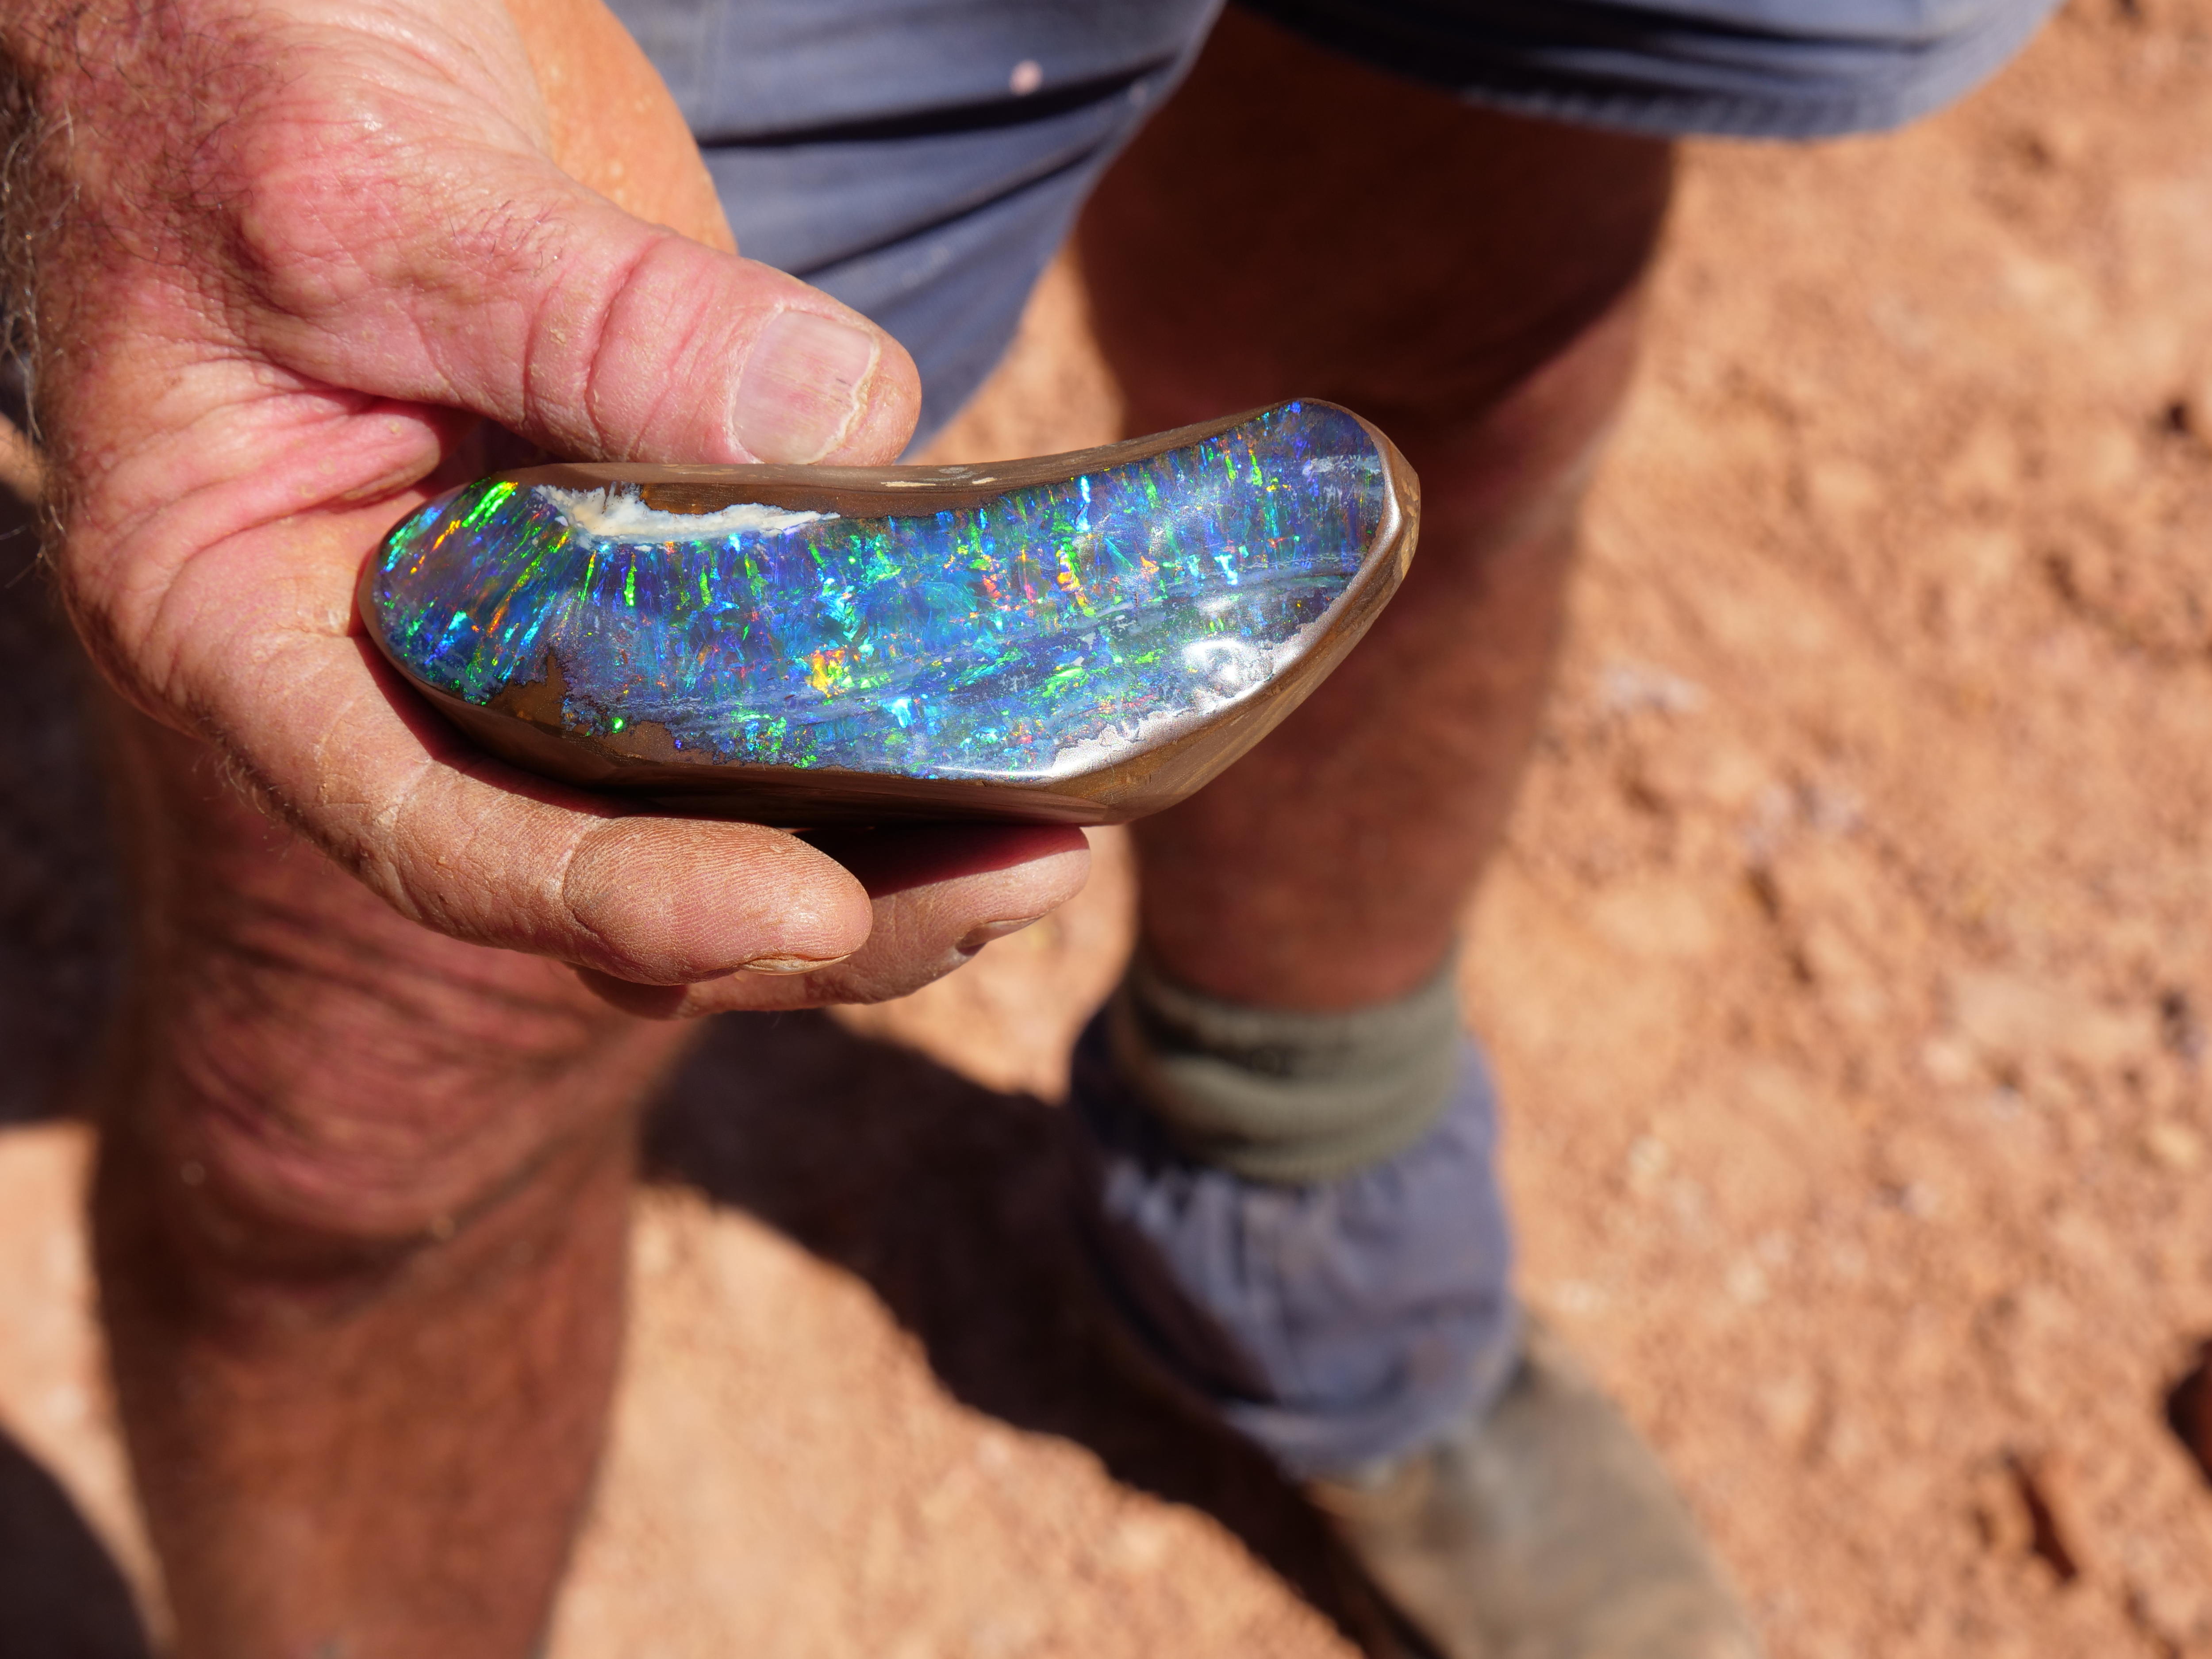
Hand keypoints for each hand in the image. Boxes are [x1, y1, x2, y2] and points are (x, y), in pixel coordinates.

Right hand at [12, 0, 1087, 1011]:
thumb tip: (837, 419)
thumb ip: (582, 314)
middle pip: (606, 854)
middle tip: (1008, 877)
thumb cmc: (222, 63)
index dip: (622, 900)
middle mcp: (402, 645)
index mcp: (251, 620)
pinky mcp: (644, 520)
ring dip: (876, 835)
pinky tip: (1015, 701)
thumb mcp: (369, 185)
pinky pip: (765, 654)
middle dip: (815, 905)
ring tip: (1045, 835)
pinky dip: (881, 693)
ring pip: (703, 792)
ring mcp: (532, 595)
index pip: (439, 830)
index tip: (810, 911)